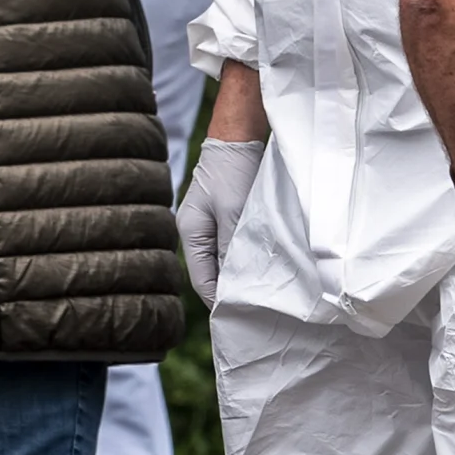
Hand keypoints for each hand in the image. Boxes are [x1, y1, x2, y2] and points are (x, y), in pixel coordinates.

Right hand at [177, 137, 265, 305]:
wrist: (239, 135)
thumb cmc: (233, 171)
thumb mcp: (235, 213)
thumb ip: (233, 249)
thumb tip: (235, 285)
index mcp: (191, 233)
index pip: (203, 281)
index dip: (220, 302)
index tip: (241, 319)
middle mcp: (197, 233)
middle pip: (212, 274)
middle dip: (231, 292)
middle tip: (256, 311)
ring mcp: (211, 225)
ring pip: (225, 261)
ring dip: (241, 275)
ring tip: (262, 293)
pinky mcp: (226, 217)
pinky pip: (234, 247)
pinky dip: (246, 258)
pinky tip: (263, 267)